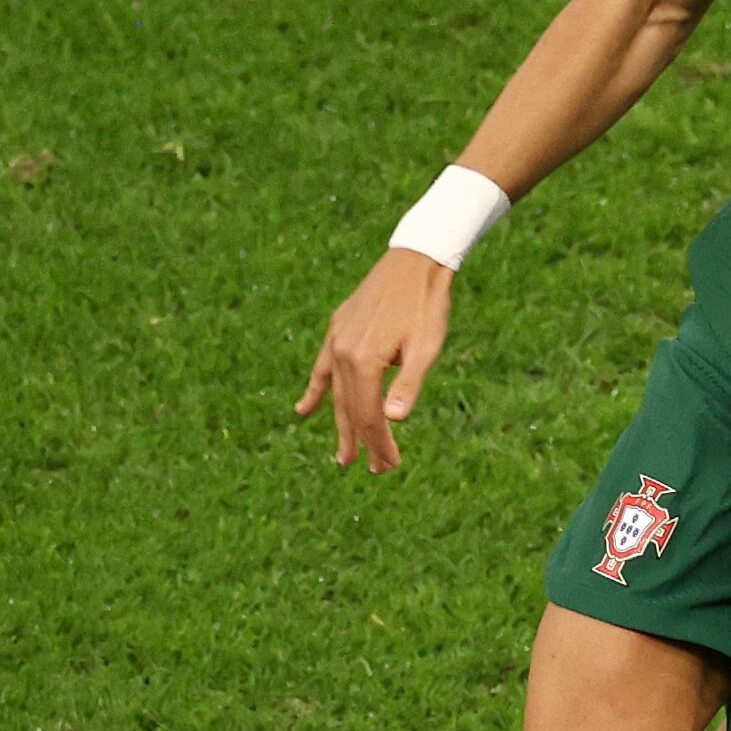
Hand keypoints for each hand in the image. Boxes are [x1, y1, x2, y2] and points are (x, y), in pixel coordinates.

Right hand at [295, 248, 454, 471]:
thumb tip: (393, 420)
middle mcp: (343, 353)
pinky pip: (322, 369)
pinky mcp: (337, 330)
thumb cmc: (427, 306)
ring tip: (342, 454)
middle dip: (363, 441)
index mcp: (365, 361)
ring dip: (341, 424)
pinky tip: (303, 411)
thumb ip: (408, 384)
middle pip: (351, 409)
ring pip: (336, 393)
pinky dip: (314, 391)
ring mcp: (336, 341)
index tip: (389, 465)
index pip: (370, 415)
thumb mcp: (426, 348)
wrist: (416, 261)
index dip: (379, 443)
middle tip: (373, 470)